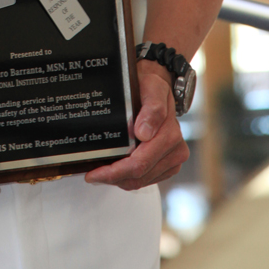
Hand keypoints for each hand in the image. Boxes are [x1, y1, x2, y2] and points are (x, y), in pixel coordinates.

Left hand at [83, 69, 188, 189]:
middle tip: (92, 175)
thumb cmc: (152, 86)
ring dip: (120, 179)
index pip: (140, 163)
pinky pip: (146, 179)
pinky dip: (128, 177)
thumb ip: (152, 109)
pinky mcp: (168, 165)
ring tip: (100, 172)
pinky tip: (116, 168)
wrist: (159, 87)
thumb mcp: (152, 88)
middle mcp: (175, 150)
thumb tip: (144, 133)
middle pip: (139, 176)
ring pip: (141, 181)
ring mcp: (172, 160)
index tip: (95, 173)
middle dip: (113, 178)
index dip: (115, 172)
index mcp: (170, 135)